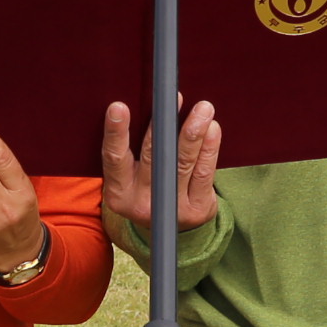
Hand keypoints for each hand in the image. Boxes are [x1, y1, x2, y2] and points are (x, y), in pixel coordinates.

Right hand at [98, 96, 221, 233]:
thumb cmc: (148, 187)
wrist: (170, 228)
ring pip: (182, 163)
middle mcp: (142, 203)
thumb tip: (147, 106)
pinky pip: (203, 173)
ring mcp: (171, 208)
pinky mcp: (196, 209)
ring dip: (193, 133)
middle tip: (172, 98)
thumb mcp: (130, 176)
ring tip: (203, 109)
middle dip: (163, 125)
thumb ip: (132, 150)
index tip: (119, 107)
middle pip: (153, 158)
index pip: (114, 159)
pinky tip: (212, 129)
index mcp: (118, 192)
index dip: (116, 133)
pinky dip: (209, 149)